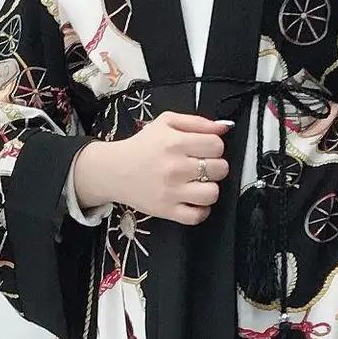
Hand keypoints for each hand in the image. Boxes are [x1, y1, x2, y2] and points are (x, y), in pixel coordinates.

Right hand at [70, 113, 232, 224]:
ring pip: (212, 193)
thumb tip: (224, 128)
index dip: (215, 147)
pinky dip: (201, 210)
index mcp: (175, 142)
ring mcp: (171, 192)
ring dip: (210, 188)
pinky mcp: (167, 211)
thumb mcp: (166, 122)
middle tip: (201, 167)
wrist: (113, 171)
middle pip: (220, 169)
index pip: (217, 145)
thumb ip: (197, 122)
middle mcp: (175, 167)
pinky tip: (194, 201)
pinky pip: (198, 216)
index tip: (204, 150)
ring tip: (199, 184)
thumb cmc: (142, 146)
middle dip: (215, 166)